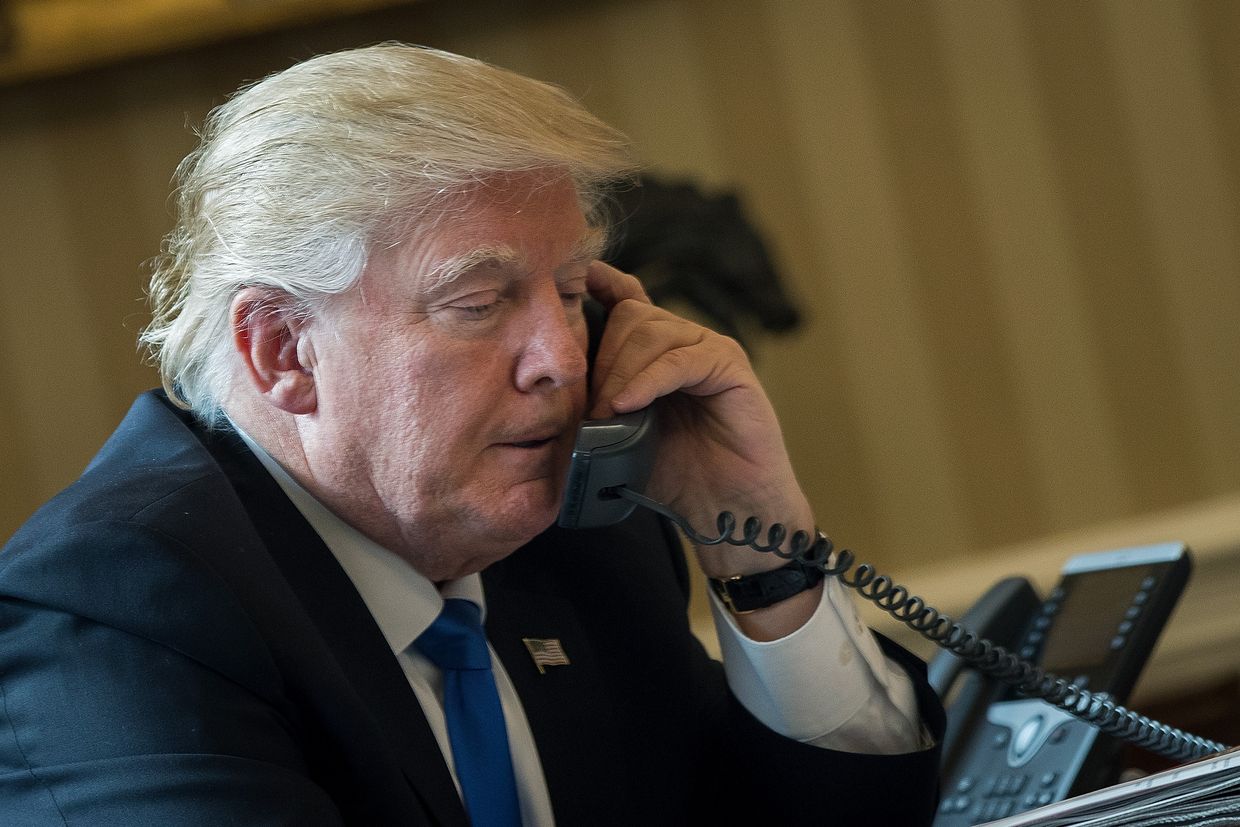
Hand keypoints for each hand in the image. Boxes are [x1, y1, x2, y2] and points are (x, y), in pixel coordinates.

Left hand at [585, 261, 816, 582]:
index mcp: (656, 351)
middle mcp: (684, 341)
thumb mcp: (617, 434)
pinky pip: (680, 360)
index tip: (571, 283)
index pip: (627, 300)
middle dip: (602, 357)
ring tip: (608, 415)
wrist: (722, 508)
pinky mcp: (730, 367)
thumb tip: (550, 389)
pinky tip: (628, 405)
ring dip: (620, 373)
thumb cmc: (672, 474)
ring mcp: (709, 350)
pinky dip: (648, 381)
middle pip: (631, 315)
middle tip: (593, 408)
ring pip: (653, 332)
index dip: (600, 285)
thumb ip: (595, 403)